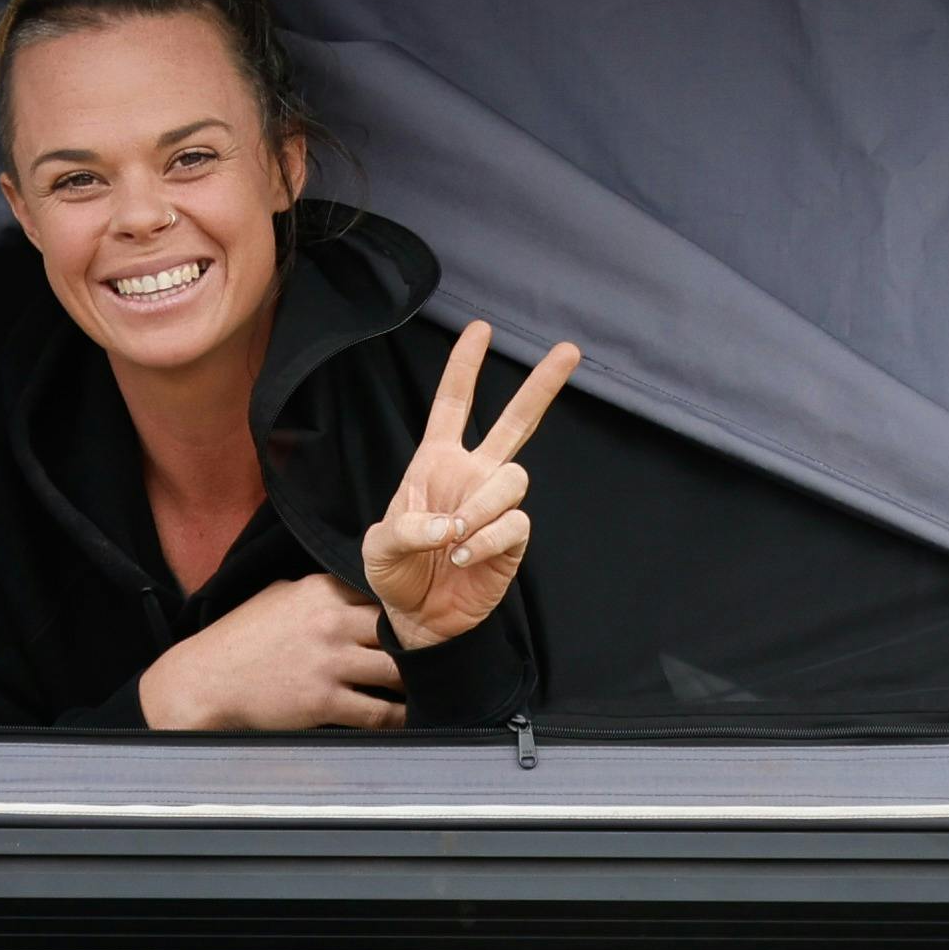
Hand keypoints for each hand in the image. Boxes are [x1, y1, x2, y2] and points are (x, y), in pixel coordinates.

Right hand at [141, 576, 404, 731]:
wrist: (205, 682)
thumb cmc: (238, 639)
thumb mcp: (277, 596)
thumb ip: (317, 591)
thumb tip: (350, 591)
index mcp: (320, 590)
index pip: (382, 593)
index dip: (402, 611)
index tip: (416, 623)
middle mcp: (330, 621)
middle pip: (399, 630)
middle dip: (417, 645)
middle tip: (434, 656)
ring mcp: (329, 662)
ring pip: (398, 672)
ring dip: (414, 683)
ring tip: (426, 688)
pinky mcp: (324, 701)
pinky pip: (379, 712)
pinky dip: (398, 717)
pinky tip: (406, 717)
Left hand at [361, 323, 578, 650]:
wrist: (419, 620)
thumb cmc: (395, 574)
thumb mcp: (380, 547)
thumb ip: (408, 528)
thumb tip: (453, 523)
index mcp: (435, 463)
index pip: (452, 405)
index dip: (464, 367)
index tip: (480, 329)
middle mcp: (472, 475)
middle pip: (515, 422)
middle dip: (541, 386)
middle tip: (569, 350)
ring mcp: (495, 506)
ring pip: (514, 478)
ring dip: (483, 505)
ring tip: (456, 537)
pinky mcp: (512, 540)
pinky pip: (515, 523)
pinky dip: (488, 539)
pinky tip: (465, 557)